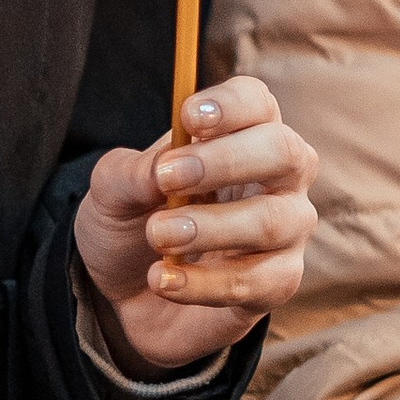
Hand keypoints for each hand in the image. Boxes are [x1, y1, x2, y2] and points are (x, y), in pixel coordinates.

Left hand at [74, 75, 317, 372]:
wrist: (127, 296)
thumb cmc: (133, 223)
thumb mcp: (112, 192)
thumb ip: (131, 174)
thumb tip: (160, 169)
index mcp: (242, 133)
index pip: (256, 103)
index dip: (230, 105)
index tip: (188, 117)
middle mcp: (278, 176)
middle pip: (284, 152)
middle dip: (226, 162)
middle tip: (168, 178)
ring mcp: (286, 230)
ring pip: (273, 222)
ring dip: (211, 227)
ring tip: (157, 235)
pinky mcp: (278, 282)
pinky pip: (260, 281)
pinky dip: (206, 283)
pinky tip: (163, 279)